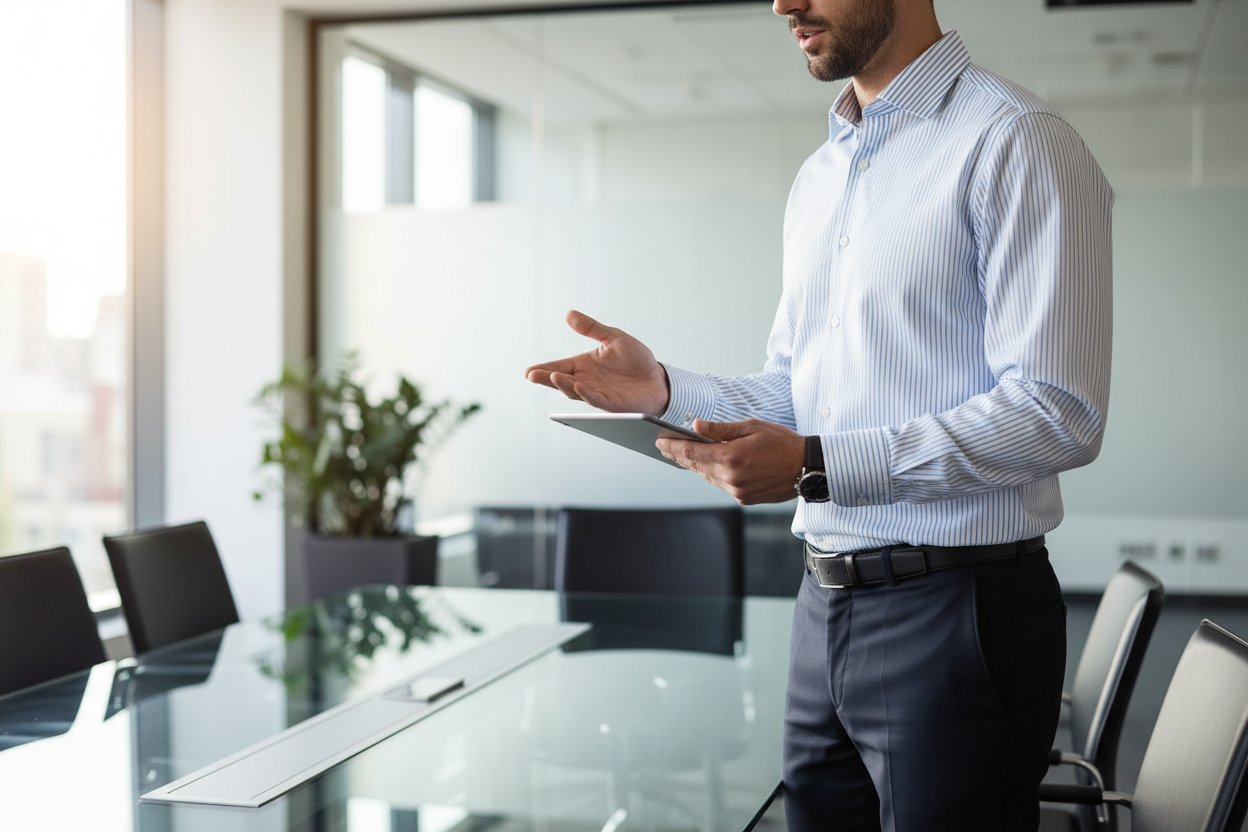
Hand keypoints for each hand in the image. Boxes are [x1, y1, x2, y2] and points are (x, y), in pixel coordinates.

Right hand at [525, 310, 669, 414]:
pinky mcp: (611, 403)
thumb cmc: (637, 360)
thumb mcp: (613, 337)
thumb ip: (591, 328)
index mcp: (584, 365)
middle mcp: (586, 381)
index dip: (543, 369)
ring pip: (575, 392)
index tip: (528, 371)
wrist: (659, 378)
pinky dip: (586, 394)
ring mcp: (597, 393)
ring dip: (563, 385)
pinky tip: (578, 387)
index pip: (559, 367)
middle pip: (561, 381)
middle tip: (532, 375)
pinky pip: (595, 399)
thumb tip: (569, 314)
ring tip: (553, 377)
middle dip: (546, 378)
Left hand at [656, 419, 804, 504]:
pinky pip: (720, 485)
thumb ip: (721, 429)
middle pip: (695, 466)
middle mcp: (730, 477)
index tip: (659, 441)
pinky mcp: (744, 498)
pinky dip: (711, 474)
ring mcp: (737, 491)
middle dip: (678, 455)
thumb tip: (696, 426)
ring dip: (694, 465)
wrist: (807, 468)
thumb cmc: (782, 443)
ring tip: (681, 455)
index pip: (691, 452)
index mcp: (731, 457)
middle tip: (664, 446)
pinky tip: (707, 465)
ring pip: (707, 477)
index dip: (672, 446)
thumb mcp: (752, 427)